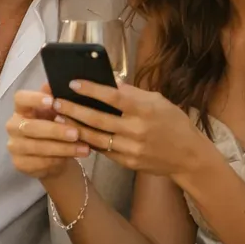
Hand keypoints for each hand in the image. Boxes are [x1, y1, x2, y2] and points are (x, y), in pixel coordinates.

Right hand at [7, 85, 91, 180]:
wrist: (53, 159)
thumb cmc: (55, 128)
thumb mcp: (57, 113)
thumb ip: (57, 99)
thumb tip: (58, 82)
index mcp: (21, 109)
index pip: (20, 99)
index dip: (34, 99)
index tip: (52, 101)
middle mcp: (13, 126)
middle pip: (30, 127)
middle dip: (55, 130)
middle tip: (76, 133)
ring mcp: (14, 146)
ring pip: (38, 147)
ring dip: (63, 148)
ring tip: (84, 148)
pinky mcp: (19, 163)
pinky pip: (39, 162)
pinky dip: (58, 160)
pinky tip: (74, 158)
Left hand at [49, 79, 217, 180]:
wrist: (189, 157)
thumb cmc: (173, 122)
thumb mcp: (158, 101)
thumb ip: (132, 92)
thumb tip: (108, 81)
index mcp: (145, 110)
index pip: (113, 97)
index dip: (91, 89)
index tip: (72, 82)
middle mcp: (137, 130)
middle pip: (98, 119)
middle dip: (73, 110)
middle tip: (55, 101)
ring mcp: (131, 149)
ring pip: (96, 138)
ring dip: (74, 127)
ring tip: (58, 117)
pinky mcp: (128, 163)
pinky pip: (103, 150)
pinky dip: (87, 141)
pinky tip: (74, 133)